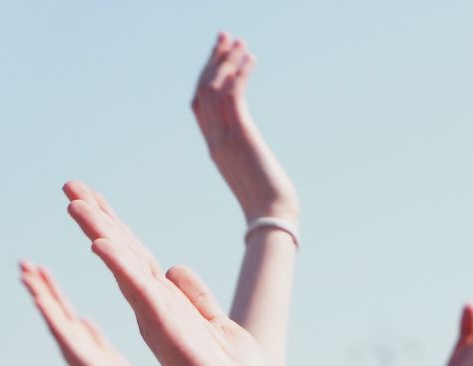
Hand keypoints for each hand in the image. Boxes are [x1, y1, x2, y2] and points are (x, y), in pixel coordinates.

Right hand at [20, 260, 139, 365]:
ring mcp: (70, 344)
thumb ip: (94, 335)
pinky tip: (39, 299)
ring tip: (24, 274)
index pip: (61, 305)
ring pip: (50, 313)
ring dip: (37, 293)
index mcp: (79, 334)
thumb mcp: (105, 350)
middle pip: (51, 304)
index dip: (50, 286)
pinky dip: (49, 314)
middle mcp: (70, 337)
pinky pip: (59, 330)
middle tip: (22, 261)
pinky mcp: (74, 352)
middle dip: (37, 283)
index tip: (39, 267)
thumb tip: (84, 320)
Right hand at [65, 181, 275, 365]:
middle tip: (68, 185)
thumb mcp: (216, 325)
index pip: (134, 256)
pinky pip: (140, 291)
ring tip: (74, 203)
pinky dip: (121, 266)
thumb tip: (172, 268)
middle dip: (96, 219)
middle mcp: (153, 310)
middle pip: (121, 254)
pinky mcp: (166, 331)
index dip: (112, 225)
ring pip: (124, 267)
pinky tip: (102, 244)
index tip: (88, 195)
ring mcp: (156, 319)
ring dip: (100, 233)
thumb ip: (195, 297)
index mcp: (164, 305)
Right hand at [191, 33, 298, 222]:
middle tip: (224, 36)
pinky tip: (251, 58)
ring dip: (226, 60)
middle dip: (213, 60)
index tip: (218, 58)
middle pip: (202, 90)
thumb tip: (258, 153)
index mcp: (215, 149)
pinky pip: (234, 95)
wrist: (273, 221)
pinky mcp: (241, 137)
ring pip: (214, 88)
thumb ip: (249, 156)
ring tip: (238, 40)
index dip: (204, 78)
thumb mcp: (254, 174)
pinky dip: (240, 73)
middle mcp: (214, 140)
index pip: (199, 106)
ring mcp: (224, 139)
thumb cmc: (271, 205)